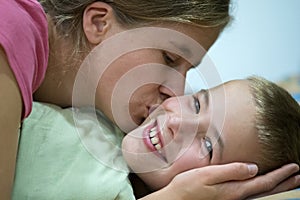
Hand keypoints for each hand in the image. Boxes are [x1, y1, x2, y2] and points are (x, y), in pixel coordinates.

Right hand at [160, 163, 299, 199]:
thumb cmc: (188, 187)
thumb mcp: (208, 175)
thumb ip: (231, 170)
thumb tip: (254, 167)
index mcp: (234, 189)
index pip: (264, 181)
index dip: (280, 175)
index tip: (294, 166)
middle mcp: (236, 196)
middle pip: (266, 189)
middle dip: (284, 182)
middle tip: (298, 176)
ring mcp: (231, 199)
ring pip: (260, 192)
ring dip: (276, 186)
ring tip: (287, 181)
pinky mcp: (225, 197)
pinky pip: (251, 192)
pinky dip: (262, 187)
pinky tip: (260, 184)